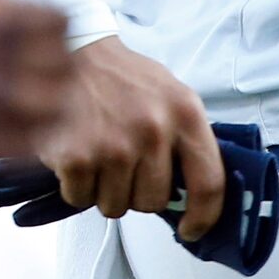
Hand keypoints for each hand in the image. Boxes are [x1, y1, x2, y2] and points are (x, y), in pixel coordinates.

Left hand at [0, 0, 71, 156]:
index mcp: (21, 23)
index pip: (65, 20)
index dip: (32, 24)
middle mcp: (26, 61)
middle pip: (70, 62)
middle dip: (24, 60)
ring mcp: (19, 102)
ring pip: (61, 102)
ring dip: (21, 95)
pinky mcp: (8, 140)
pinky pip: (42, 140)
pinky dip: (18, 127)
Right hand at [41, 35, 224, 240]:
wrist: (69, 50)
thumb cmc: (120, 76)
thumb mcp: (170, 93)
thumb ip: (186, 137)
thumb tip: (196, 192)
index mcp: (185, 113)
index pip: (209, 183)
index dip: (203, 216)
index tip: (192, 229)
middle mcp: (153, 130)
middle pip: (153, 202)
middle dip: (136, 191)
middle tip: (123, 162)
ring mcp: (114, 146)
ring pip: (116, 206)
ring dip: (104, 189)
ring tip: (98, 152)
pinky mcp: (77, 157)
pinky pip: (81, 199)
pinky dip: (75, 185)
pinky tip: (76, 154)